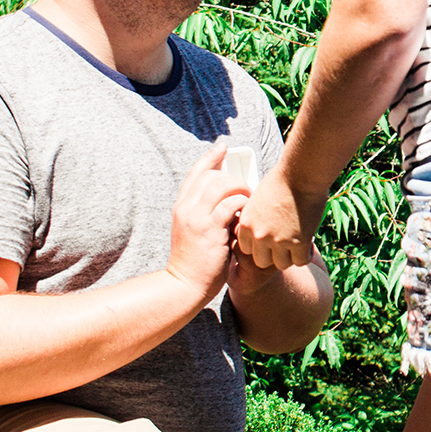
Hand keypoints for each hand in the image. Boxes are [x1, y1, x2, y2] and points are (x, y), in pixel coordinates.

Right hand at [166, 143, 247, 301]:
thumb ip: (205, 212)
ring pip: (222, 185)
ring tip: (249, 200)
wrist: (184, 285)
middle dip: (233, 176)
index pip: (195, 172)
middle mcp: (186, 207)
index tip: (223, 147)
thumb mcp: (193, 230)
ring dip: (240, 188)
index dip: (210, 157)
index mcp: (181, 206)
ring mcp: (196, 217)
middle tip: (246, 189)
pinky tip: (247, 213)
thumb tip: (227, 197)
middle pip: (212, 175)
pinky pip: (230, 205)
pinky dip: (242, 204)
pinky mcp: (210, 229)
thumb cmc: (195, 260)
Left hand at [236, 169, 318, 269]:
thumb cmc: (282, 179)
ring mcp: (279, 241)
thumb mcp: (258, 198)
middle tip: (283, 244)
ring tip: (297, 245)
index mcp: (246, 224)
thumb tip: (257, 224)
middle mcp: (259, 236)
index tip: (268, 240)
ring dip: (290, 256)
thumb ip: (255, 216)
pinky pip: (301, 261)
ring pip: (282, 264)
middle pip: (261, 261)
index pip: (246, 250)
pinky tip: (308, 245)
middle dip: (272, 254)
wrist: (301, 173)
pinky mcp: (299, 242)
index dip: (258, 246)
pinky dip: (305, 255)